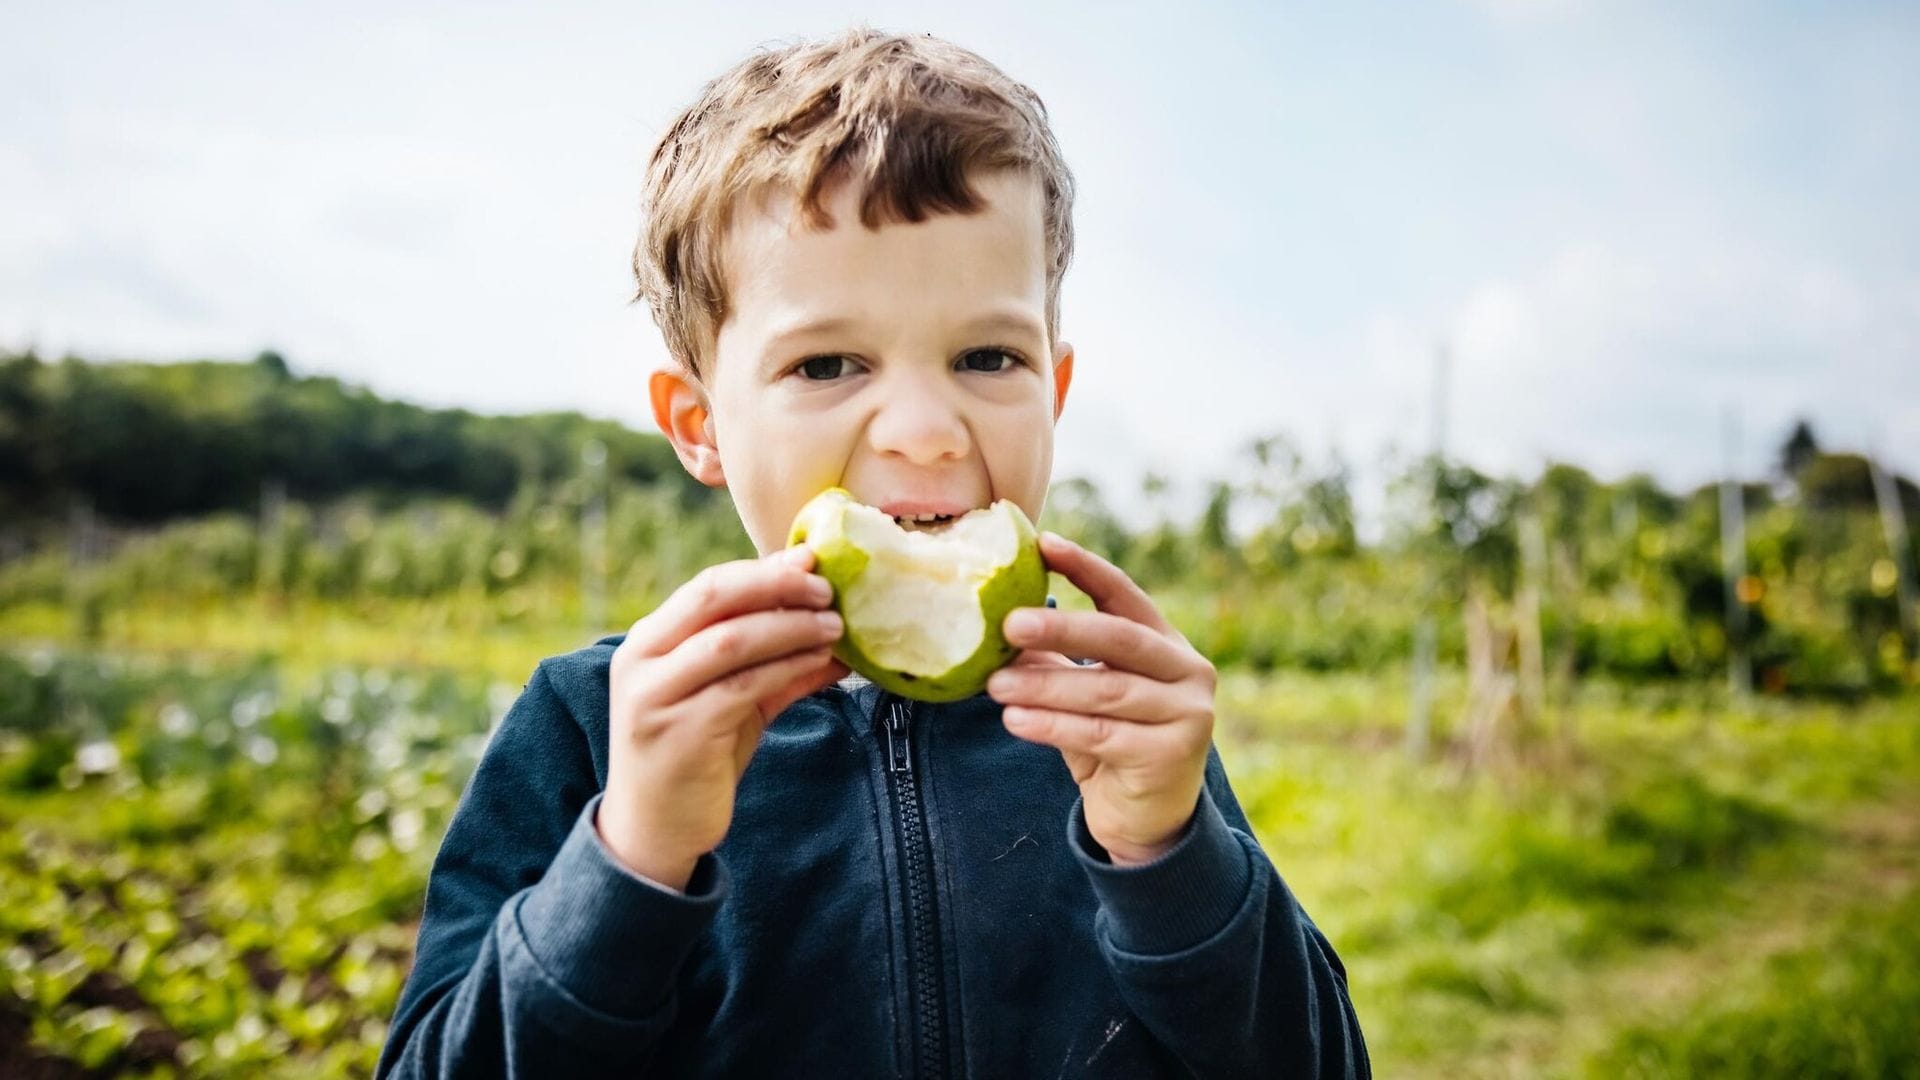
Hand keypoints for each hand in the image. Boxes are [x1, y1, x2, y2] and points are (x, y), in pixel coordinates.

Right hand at [599, 547, 848, 888]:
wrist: (655, 829)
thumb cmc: (696, 755)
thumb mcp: (734, 699)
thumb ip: (773, 661)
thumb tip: (835, 625)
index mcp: (648, 641)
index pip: (708, 586)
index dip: (763, 569)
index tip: (812, 560)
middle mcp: (641, 661)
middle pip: (713, 599)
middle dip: (776, 586)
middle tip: (827, 589)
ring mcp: (656, 697)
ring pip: (730, 641)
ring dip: (790, 627)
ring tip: (835, 626)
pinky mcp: (680, 733)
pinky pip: (743, 687)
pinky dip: (786, 667)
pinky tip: (819, 661)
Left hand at [987, 533, 1215, 865]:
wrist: (1146, 820)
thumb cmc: (1110, 744)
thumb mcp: (1084, 696)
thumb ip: (1056, 662)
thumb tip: (996, 628)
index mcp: (1166, 643)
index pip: (1124, 594)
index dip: (1085, 568)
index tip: (1044, 543)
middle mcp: (1187, 671)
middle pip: (1119, 637)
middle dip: (1061, 628)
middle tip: (1008, 624)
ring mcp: (1187, 713)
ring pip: (1106, 690)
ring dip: (1044, 685)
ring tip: (995, 684)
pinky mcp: (1172, 755)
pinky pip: (1102, 735)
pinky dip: (1053, 726)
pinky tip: (1015, 720)